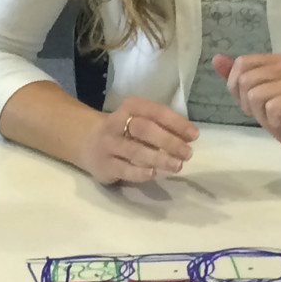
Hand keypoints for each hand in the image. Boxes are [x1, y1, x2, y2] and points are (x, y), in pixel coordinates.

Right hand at [79, 96, 197, 184]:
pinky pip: (123, 169)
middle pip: (144, 129)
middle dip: (169, 141)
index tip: (194, 135)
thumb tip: (189, 137)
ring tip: (177, 165)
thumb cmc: (124, 131)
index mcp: (130, 107)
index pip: (155, 111)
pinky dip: (139, 172)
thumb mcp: (140, 120)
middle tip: (188, 153)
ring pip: (135, 151)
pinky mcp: (104, 165)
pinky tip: (153, 174)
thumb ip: (162, 126)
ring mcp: (108, 145)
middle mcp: (117, 123)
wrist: (86, 141)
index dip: (176, 122)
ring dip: (159, 158)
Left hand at [212, 53, 280, 168]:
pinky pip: (272, 107)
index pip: (242, 63)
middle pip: (246, 79)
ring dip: (262, 114)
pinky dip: (274, 121)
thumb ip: (238, 79)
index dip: (237, 87)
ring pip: (256, 94)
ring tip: (280, 118)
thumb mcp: (257, 99)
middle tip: (270, 113)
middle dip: (250, 104)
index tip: (253, 103)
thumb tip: (216, 59)